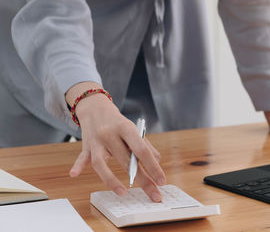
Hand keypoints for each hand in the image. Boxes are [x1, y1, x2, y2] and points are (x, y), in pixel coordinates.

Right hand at [66, 82, 165, 201]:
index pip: (141, 150)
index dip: (153, 167)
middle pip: (126, 160)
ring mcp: (96, 141)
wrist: (95, 108)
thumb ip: (145, 146)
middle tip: (154, 194)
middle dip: (142, 180)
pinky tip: (74, 174)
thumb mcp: (133, 130)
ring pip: (101, 163)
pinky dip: (78, 166)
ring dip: (111, 180)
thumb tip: (156, 162)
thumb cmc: (117, 122)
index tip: (161, 180)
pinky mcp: (86, 146)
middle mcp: (110, 134)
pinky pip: (81, 158)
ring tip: (122, 192)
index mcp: (126, 128)